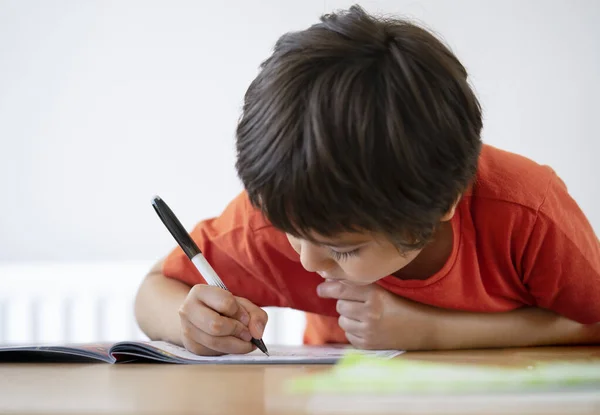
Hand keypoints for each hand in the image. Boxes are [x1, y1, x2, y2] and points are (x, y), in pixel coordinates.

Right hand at [178, 284, 267, 355]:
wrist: (200, 315)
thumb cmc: (222, 307)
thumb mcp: (241, 304)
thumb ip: (255, 315)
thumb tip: (257, 333)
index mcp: (200, 292)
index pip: (225, 303)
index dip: (241, 313)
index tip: (246, 319)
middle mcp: (188, 309)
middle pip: (216, 325)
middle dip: (237, 331)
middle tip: (247, 334)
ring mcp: (186, 329)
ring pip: (214, 342)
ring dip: (235, 345)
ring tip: (244, 341)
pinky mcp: (190, 345)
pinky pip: (212, 352)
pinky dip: (228, 351)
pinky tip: (232, 344)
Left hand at [317, 281, 438, 349]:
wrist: (424, 330)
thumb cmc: (403, 307)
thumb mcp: (384, 291)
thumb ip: (359, 286)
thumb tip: (329, 280)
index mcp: (375, 294)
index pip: (342, 288)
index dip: (328, 287)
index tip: (321, 288)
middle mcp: (370, 312)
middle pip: (340, 305)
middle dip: (345, 304)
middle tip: (359, 305)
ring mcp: (369, 330)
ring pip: (342, 321)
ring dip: (349, 318)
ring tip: (366, 318)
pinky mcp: (368, 345)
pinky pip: (348, 335)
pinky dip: (354, 332)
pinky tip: (368, 329)